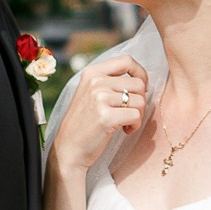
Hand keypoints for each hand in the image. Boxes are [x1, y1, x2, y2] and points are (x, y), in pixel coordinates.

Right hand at [53, 55, 147, 178]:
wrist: (68, 149)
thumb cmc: (84, 122)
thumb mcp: (91, 93)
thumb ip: (110, 81)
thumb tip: (141, 79)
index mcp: (92, 72)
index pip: (126, 60)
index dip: (140, 73)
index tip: (141, 89)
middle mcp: (95, 82)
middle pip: (138, 84)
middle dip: (140, 101)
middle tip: (130, 114)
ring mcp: (100, 98)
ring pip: (140, 101)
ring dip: (138, 116)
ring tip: (125, 123)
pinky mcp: (106, 116)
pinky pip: (136, 116)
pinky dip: (135, 126)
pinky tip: (124, 131)